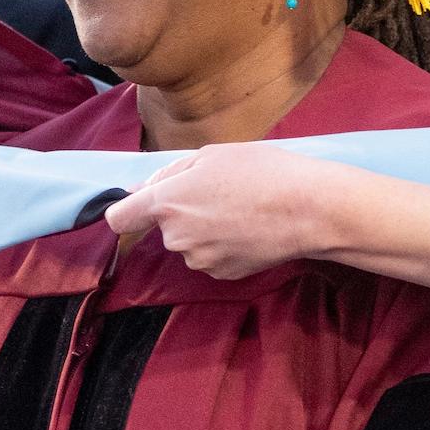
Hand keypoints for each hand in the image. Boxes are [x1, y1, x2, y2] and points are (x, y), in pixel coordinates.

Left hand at [103, 142, 331, 277]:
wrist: (308, 210)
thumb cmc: (262, 172)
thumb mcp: (212, 155)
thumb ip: (170, 173)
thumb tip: (143, 189)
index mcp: (168, 204)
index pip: (120, 218)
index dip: (127, 209)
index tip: (139, 204)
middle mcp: (176, 238)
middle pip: (164, 227)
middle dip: (183, 211)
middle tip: (218, 191)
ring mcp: (200, 260)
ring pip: (190, 242)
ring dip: (204, 228)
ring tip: (240, 209)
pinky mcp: (222, 274)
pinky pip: (211, 256)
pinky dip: (223, 244)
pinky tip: (248, 228)